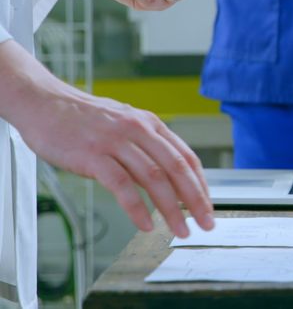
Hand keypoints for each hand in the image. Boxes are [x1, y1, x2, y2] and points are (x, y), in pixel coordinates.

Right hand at [0, 41, 213, 236]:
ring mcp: (116, 142)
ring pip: (154, 178)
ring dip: (170, 209)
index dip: (201, 185)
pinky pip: (122, 185)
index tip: (208, 206)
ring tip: (179, 229)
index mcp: (150, 124)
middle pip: (177, 168)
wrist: (45, 103)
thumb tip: (168, 176)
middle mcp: (139, 130)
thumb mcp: (125, 125)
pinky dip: (137, 208)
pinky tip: (144, 224)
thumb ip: (146, 147)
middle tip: (205, 222)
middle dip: (196, 200)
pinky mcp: (93, 155)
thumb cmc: (84, 118)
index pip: (187, 157)